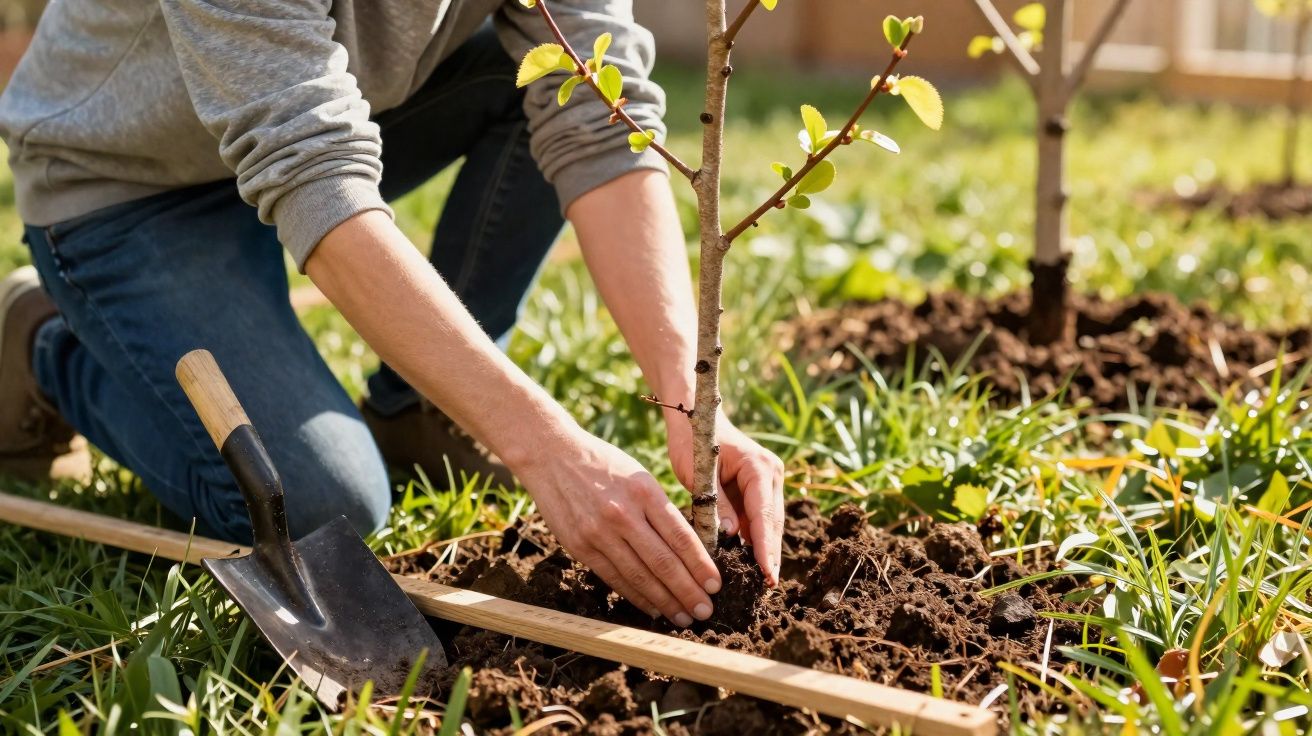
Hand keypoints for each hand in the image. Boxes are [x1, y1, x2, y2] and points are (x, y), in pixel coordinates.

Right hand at [512, 426, 721, 626]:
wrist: (551, 455)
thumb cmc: (604, 464)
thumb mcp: (639, 476)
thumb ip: (660, 509)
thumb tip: (688, 548)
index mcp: (645, 492)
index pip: (680, 537)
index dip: (701, 566)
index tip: (716, 585)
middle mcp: (623, 514)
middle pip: (663, 562)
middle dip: (688, 591)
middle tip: (706, 611)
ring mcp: (599, 532)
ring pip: (640, 576)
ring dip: (665, 601)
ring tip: (684, 617)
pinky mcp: (580, 546)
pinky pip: (614, 578)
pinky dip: (636, 596)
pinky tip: (653, 608)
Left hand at [666, 411, 784, 585]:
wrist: (698, 417)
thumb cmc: (693, 440)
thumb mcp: (698, 471)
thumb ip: (716, 502)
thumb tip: (731, 535)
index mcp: (759, 467)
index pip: (764, 514)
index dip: (765, 547)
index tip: (767, 573)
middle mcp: (771, 473)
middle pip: (772, 522)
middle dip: (770, 555)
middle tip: (768, 587)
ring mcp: (769, 480)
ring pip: (769, 523)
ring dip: (765, 550)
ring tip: (763, 582)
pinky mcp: (760, 488)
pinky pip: (759, 518)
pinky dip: (755, 539)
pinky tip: (750, 563)